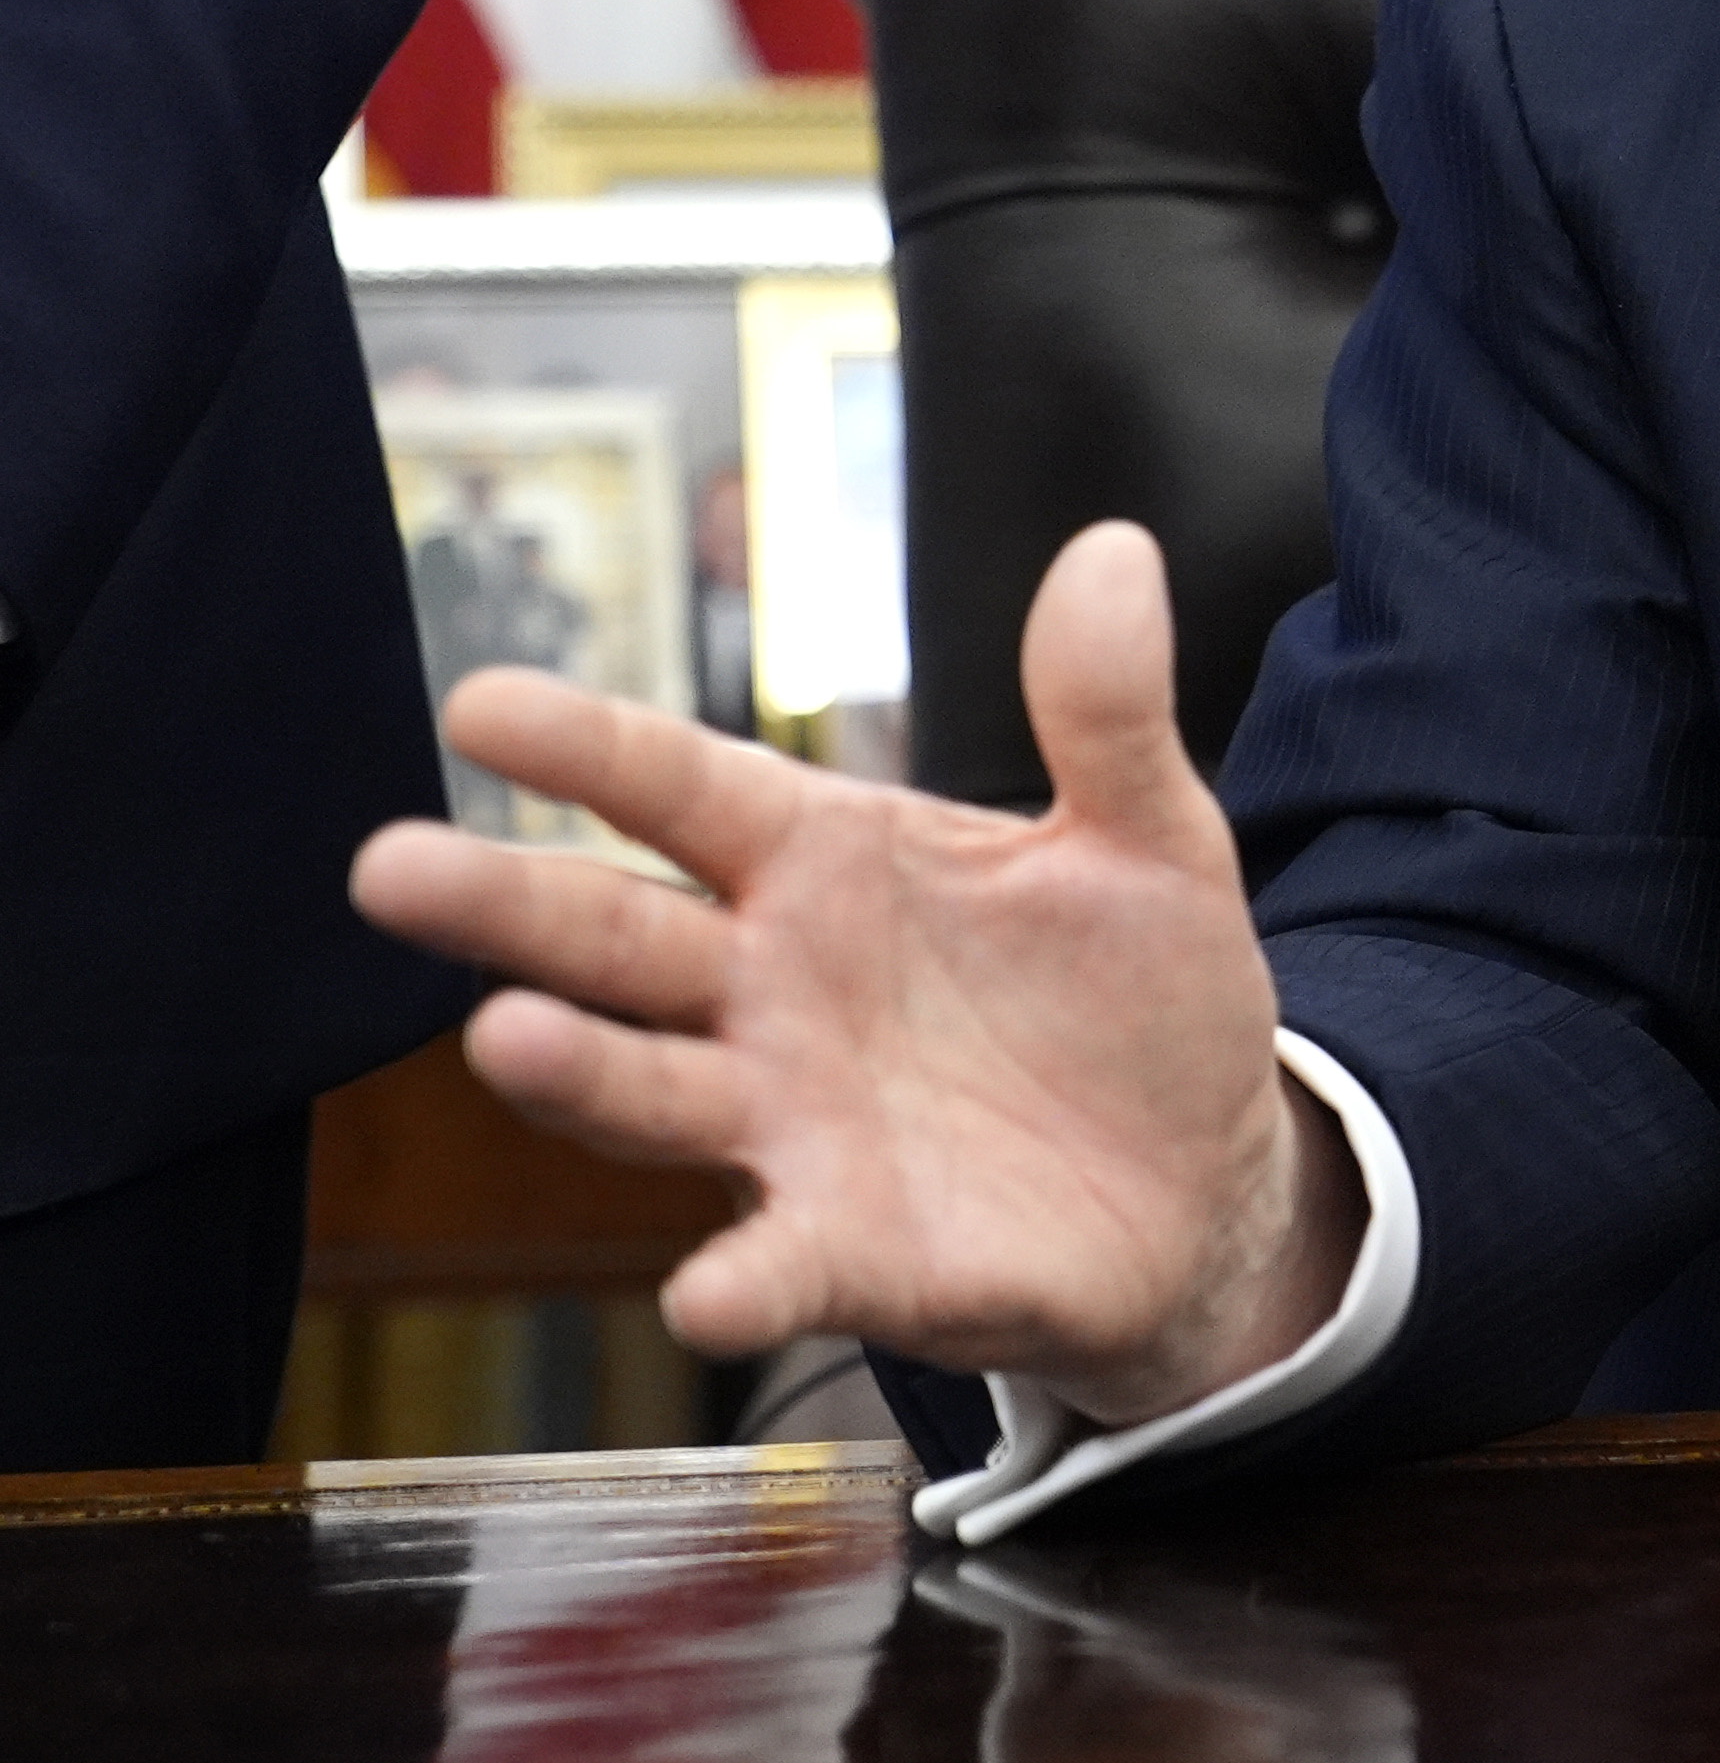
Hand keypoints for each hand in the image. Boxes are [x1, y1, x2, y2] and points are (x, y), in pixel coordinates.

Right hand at [348, 523, 1361, 1426]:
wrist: (1207, 1175)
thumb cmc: (1137, 993)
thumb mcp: (1147, 835)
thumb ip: (1105, 710)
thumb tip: (1113, 548)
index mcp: (829, 863)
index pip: (685, 789)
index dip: (586, 748)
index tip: (478, 705)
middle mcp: (773, 989)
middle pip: (614, 935)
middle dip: (504, 902)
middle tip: (390, 866)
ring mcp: (793, 1123)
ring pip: (650, 1090)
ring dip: (577, 1070)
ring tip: (506, 1035)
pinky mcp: (852, 1249)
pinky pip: (774, 1264)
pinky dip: (738, 1280)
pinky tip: (708, 1295)